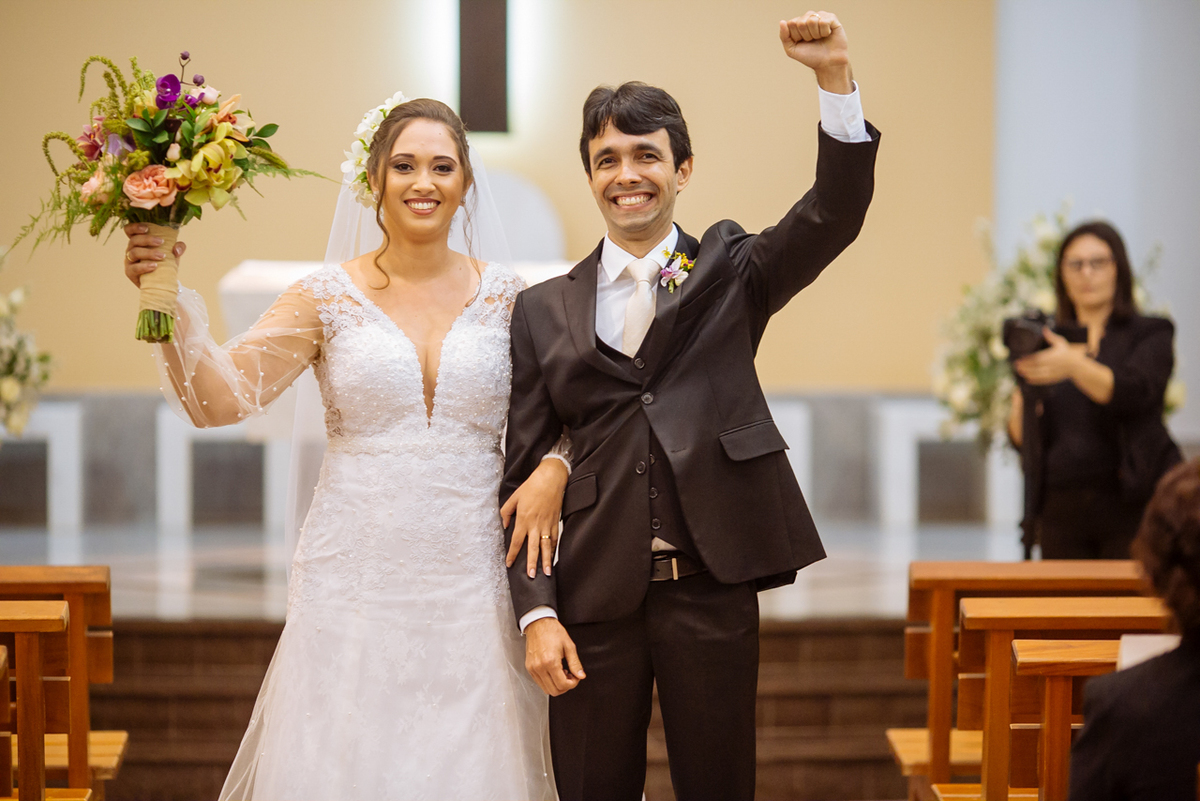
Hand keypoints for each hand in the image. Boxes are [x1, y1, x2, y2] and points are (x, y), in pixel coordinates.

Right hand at [123, 223, 184, 287]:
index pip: (129, 230)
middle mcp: (131, 249)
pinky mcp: (130, 272)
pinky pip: (134, 268)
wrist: (163, 282)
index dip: (135, 227)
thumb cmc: (165, 264)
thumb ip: (178, 247)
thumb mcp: (173, 254)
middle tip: (161, 242)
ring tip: (161, 256)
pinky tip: (154, 266)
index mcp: (138, 242)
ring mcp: (129, 261)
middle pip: (134, 240)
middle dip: (147, 239)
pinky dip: (144, 267)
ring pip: (134, 252)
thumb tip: (176, 249)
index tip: (146, 228)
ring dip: (148, 253)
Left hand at [502, 458, 568, 577]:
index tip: (510, 564)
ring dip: (546, 560)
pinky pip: (554, 539)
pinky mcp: (555, 522)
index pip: (516, 541)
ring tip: (546, 573)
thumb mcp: (513, 497)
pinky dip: (553, 549)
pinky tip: (552, 558)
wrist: (550, 479)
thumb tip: (505, 526)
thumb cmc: (531, 487)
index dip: (513, 554)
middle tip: (531, 576)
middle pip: (533, 548)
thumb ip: (506, 513)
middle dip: (532, 563)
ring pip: (546, 546)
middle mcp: (535, 524)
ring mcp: (547, 524)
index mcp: (523, 519)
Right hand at [524, 617, 584, 695]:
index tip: (576, 678)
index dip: (572, 684)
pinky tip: (554, 672)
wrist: (538, 624)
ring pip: (546, 689)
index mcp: (550, 661)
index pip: (562, 684)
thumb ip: (575, 663)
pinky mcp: (529, 668)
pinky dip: (548, 682)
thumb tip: (581, 675)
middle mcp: (539, 667)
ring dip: (556, 685)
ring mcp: (533, 669)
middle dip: (565, 687)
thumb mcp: (569, 646)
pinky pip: (539, 683)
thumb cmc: (553, 631)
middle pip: (554, 691)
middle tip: (570, 677)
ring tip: (562, 673)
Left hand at [778, 11, 851, 91]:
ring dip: (815, 34)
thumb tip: (782, 21)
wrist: (828, 64)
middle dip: (806, 36)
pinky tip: (827, 35)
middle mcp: (809, 17)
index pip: (791, 23)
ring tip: (820, 38)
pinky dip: (825, 32)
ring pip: (812, 20)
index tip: (802, 42)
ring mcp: (821, 16)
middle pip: (801, 22)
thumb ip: (784, 36)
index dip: (796, 36)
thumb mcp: (792, 50)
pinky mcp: (832, 18)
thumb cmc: (811, 57)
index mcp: (798, 23)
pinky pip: (824, 21)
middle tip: (812, 41)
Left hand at [1013, 328, 1085, 385]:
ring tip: (1019, 372)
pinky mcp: (1054, 378)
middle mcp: (1053, 364)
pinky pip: (1043, 380)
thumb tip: (1044, 328)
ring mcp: (1053, 372)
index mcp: (1053, 355)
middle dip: (1025, 366)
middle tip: (1015, 366)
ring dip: (1028, 373)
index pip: (1038, 358)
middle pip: (1036, 366)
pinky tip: (1027, 379)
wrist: (1077, 366)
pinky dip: (1035, 380)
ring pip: (1038, 374)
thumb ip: (1051, 337)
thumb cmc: (1067, 352)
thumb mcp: (1060, 343)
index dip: (1028, 359)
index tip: (1020, 359)